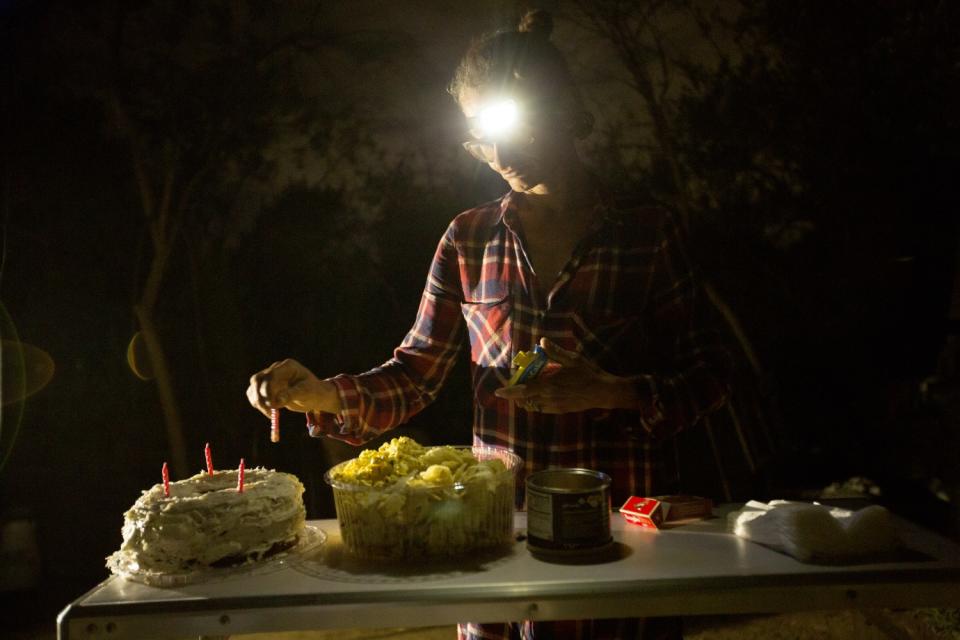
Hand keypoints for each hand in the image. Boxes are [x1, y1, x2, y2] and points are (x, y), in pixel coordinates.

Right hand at [246, 359, 339, 418]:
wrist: (314, 396)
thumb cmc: (313, 392)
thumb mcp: (306, 393)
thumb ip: (292, 394)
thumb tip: (277, 400)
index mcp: (288, 366)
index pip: (271, 375)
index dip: (268, 389)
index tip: (273, 405)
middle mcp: (277, 369)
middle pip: (258, 379)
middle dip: (260, 396)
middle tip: (268, 410)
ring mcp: (270, 377)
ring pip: (254, 386)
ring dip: (258, 401)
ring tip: (271, 414)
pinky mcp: (266, 386)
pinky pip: (254, 393)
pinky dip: (257, 403)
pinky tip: (268, 412)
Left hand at [493, 338, 636, 413]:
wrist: (602, 392)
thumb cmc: (588, 373)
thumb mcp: (572, 359)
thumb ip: (555, 352)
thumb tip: (542, 341)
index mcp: (549, 385)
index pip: (523, 390)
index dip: (509, 391)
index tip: (498, 391)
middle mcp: (549, 398)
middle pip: (525, 400)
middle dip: (516, 393)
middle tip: (514, 384)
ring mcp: (554, 406)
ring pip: (532, 405)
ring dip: (525, 398)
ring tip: (526, 388)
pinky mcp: (560, 410)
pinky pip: (542, 409)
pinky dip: (536, 403)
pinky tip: (540, 394)